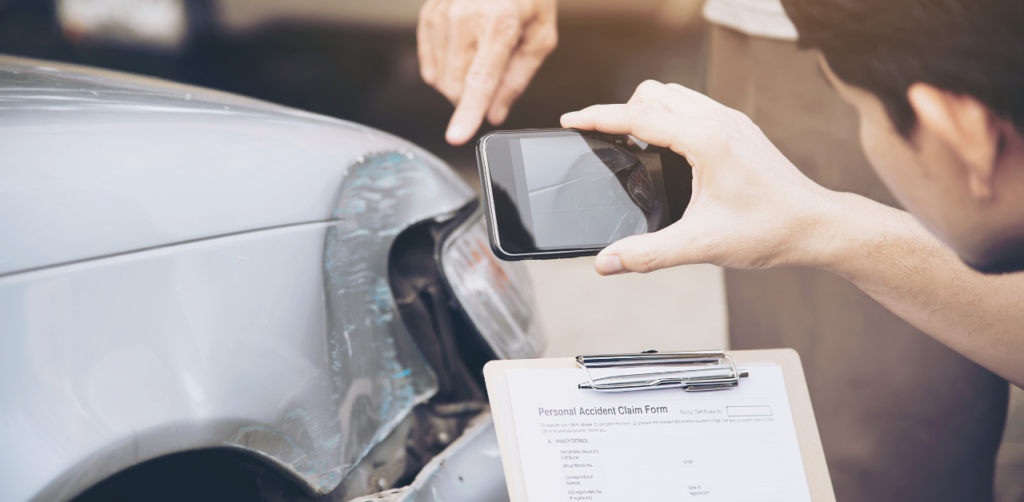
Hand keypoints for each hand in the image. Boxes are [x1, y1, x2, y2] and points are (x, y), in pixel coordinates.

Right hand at [418, 0, 557, 144]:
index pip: (480, 80)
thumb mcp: (540, 37)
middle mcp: (464, 17)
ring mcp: (441, 14)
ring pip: (439, 80)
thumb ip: (517, 79)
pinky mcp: (428, 15)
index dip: (468, 113)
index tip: (457, 137)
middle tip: (494, 78)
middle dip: (473, 98)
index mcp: (499, 23)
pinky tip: (463, 54)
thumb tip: (494, 113)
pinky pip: (428, 64)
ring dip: (459, 85)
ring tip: (481, 56)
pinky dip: (445, 70)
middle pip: (456, 87)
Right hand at [560, 80, 843, 274]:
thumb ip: (647, 254)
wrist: (817, 226)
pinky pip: (693, 106)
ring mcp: (731, 121)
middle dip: (621, 111)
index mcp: (706, 141)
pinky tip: (665, 148)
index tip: (570, 121)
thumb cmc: (771, 230)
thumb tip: (607, 262)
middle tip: (602, 140)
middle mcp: (719, 121)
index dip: (598, 117)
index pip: (638, 116)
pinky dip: (669, 116)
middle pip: (653, 93)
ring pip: (674, 94)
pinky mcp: (739, 129)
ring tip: (629, 141)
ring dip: (646, 109)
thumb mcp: (701, 246)